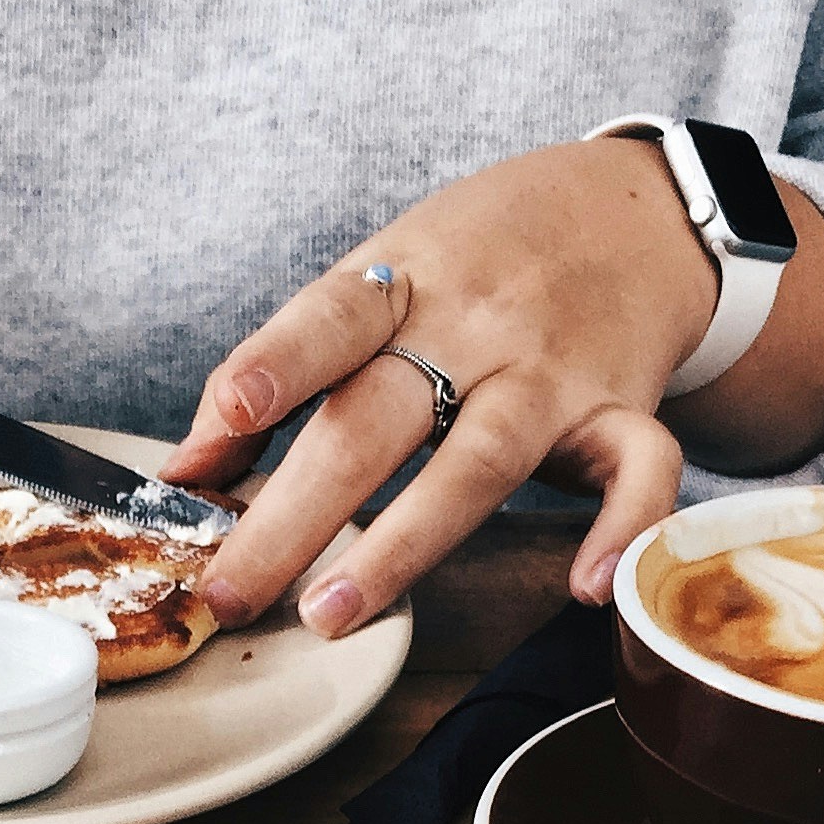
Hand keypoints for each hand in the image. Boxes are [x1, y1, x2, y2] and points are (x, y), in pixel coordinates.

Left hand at [159, 140, 823, 634]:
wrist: (633, 210)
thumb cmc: (480, 259)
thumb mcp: (381, 281)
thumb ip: (291, 370)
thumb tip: (186, 471)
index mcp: (403, 282)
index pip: (332, 319)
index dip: (279, 365)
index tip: (228, 415)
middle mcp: (476, 325)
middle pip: (377, 419)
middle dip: (296, 513)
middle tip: (230, 591)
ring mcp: (552, 372)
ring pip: (482, 460)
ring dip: (404, 543)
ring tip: (332, 614)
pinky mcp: (621, 410)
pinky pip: (637, 472)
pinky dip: (620, 531)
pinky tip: (584, 589)